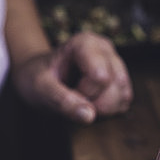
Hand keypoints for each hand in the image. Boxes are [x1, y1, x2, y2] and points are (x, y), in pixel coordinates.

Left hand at [12, 32, 132, 123]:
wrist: (37, 77)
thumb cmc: (36, 78)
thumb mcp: (40, 89)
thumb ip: (62, 101)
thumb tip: (89, 116)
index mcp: (86, 43)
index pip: (101, 76)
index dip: (85, 94)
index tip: (66, 93)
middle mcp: (105, 50)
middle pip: (116, 86)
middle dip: (94, 104)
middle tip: (72, 100)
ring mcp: (115, 64)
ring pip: (124, 95)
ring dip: (103, 110)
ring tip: (80, 102)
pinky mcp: (120, 80)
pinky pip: (124, 102)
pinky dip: (108, 111)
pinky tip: (90, 105)